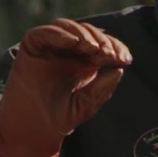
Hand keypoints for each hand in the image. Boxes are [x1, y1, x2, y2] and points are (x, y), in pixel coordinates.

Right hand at [0, 19, 131, 156]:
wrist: (33, 128)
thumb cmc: (59, 117)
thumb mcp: (86, 104)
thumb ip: (102, 89)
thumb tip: (119, 69)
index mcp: (84, 61)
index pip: (103, 45)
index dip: (116, 47)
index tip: (125, 59)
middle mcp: (68, 51)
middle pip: (88, 33)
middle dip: (102, 41)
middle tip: (109, 54)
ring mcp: (49, 47)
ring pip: (68, 28)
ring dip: (83, 35)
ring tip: (93, 48)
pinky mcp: (32, 47)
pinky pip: (44, 32)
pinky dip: (60, 34)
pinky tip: (73, 43)